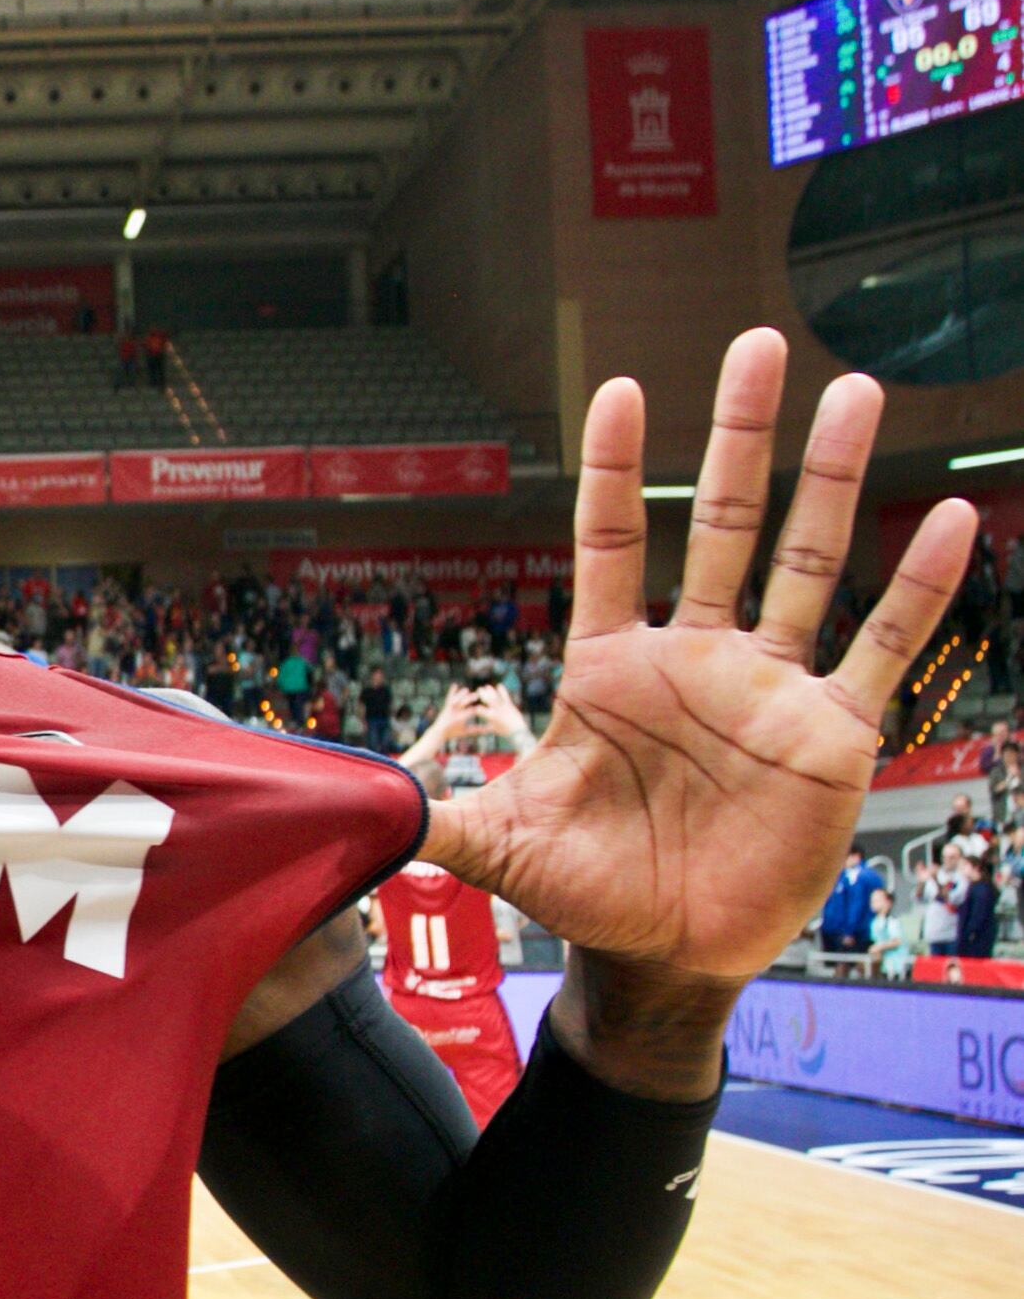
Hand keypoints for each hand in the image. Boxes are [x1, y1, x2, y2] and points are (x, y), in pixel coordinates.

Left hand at [423, 329, 974, 982]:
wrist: (661, 955)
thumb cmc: (582, 890)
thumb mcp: (498, 842)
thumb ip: (430, 810)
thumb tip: (349, 801)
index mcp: (611, 667)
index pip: (611, 544)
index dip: (617, 472)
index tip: (622, 389)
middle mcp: (694, 658)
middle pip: (720, 521)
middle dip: (738, 434)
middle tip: (758, 343)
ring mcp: (766, 688)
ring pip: (805, 560)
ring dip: (830, 477)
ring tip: (856, 390)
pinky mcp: (829, 734)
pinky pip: (882, 645)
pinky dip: (918, 583)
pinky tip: (950, 515)